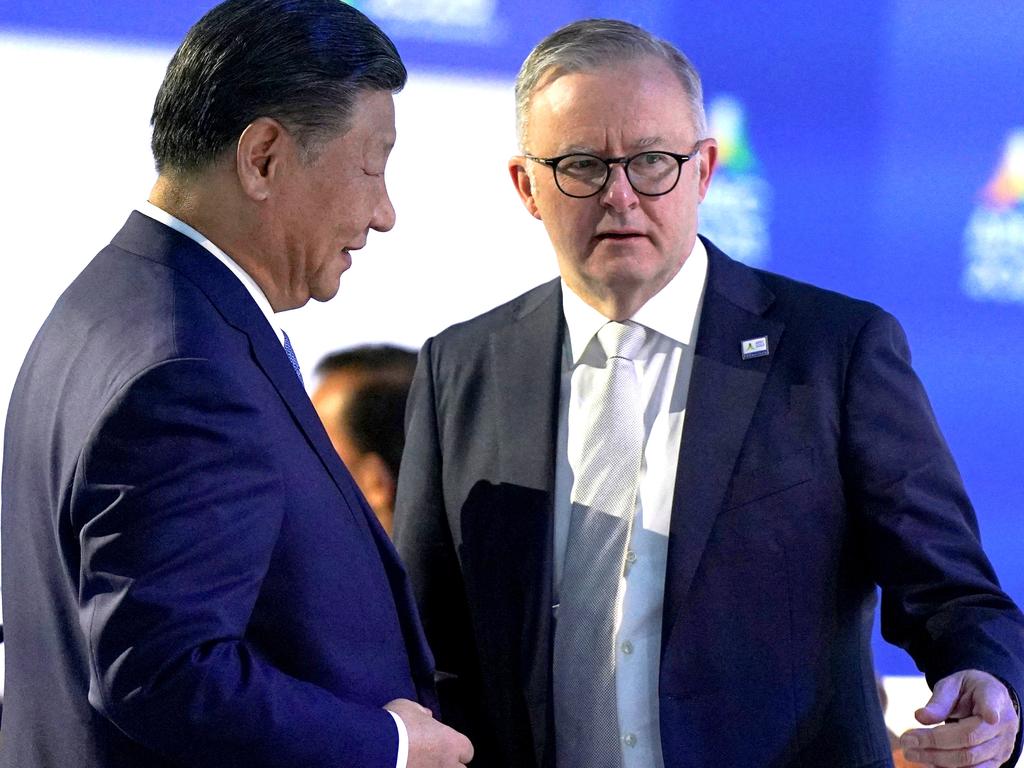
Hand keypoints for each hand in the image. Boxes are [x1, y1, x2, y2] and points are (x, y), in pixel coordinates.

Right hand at [385, 698, 473, 766]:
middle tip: (435, 757)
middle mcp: (447, 765)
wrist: (375, 746)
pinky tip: (407, 767)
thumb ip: (422, 713)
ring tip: (421, 763)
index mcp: (451, 743)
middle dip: (449, 764)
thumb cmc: (396, 723)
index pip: (467, 750)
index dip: (456, 747)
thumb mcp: (409, 708)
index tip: (445, 744)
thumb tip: (427, 716)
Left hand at [899, 670, 1018, 767]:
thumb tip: (920, 717)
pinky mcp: (996, 762)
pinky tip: (929, 762)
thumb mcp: (952, 685)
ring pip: (970, 761)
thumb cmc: (967, 690)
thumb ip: (939, 701)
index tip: (990, 716)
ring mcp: (1002, 747)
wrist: (988, 701)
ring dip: (937, 759)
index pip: (993, 707)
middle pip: (969, 740)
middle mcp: (1004, 726)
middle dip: (934, 743)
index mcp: (994, 698)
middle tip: (906, 741)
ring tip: (911, 753)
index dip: (991, 711)